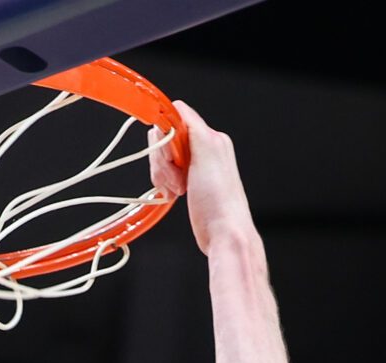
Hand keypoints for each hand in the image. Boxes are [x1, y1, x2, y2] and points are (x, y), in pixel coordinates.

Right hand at [149, 102, 254, 255]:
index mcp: (210, 136)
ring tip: (178, 189)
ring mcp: (194, 165)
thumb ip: (192, 125)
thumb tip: (177, 106)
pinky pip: (164, 173)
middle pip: (163, 139)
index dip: (165, 136)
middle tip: (178, 178)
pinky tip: (175, 194)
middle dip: (163, 161)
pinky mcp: (187, 181)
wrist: (224, 234)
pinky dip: (164, 184)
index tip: (171, 156)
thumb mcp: (207, 152)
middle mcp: (202, 147)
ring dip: (163, 175)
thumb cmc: (219, 201)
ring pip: (161, 158)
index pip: (174, 117)